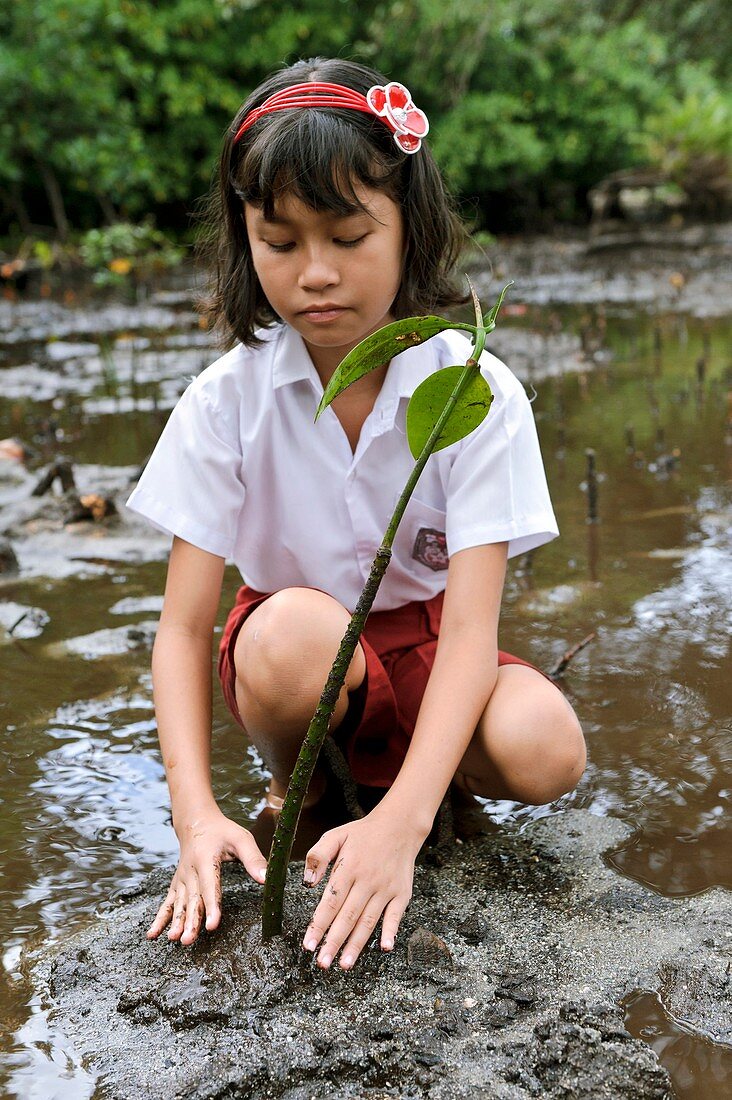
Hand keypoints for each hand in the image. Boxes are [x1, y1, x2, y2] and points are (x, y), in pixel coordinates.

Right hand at [147, 808, 267, 945]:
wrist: (195, 822)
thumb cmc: (222, 831)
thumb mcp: (241, 839)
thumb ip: (254, 859)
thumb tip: (267, 879)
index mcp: (206, 859)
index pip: (210, 886)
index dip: (212, 906)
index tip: (213, 925)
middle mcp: (190, 871)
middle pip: (192, 899)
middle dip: (190, 921)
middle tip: (189, 940)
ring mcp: (181, 879)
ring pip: (179, 904)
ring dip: (176, 923)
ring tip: (175, 939)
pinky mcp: (177, 885)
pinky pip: (168, 903)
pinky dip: (160, 919)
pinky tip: (152, 934)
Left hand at [301, 806, 424, 969]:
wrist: (400, 825)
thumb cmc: (363, 833)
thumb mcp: (336, 835)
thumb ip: (318, 856)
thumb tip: (307, 882)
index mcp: (348, 868)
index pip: (330, 902)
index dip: (318, 925)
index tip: (308, 945)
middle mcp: (367, 881)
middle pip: (347, 917)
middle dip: (333, 942)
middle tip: (322, 963)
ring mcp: (386, 888)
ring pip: (368, 920)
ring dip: (356, 944)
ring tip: (344, 964)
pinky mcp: (402, 893)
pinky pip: (396, 915)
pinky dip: (391, 931)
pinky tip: (385, 947)